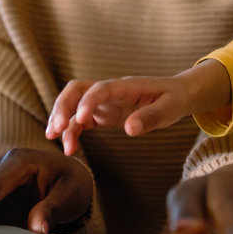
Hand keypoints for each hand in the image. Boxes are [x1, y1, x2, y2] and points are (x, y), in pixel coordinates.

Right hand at [46, 60, 230, 155]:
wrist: (178, 94)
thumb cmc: (174, 99)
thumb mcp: (169, 109)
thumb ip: (150, 117)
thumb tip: (129, 129)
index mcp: (126, 86)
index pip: (101, 88)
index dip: (88, 101)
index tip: (80, 118)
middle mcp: (110, 92)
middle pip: (77, 89)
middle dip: (63, 105)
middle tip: (56, 128)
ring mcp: (105, 102)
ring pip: (74, 104)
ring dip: (62, 118)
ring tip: (54, 139)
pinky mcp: (103, 114)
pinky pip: (81, 120)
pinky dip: (71, 131)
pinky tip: (68, 147)